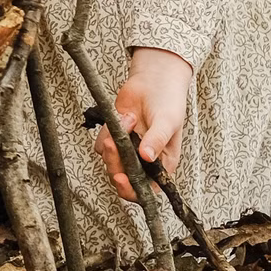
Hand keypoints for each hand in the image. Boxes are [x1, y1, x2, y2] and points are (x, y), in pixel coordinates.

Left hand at [97, 48, 191, 199]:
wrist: (154, 80)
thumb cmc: (168, 102)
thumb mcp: (168, 121)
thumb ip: (157, 139)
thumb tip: (147, 156)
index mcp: (161, 164)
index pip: (146, 189)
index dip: (132, 190)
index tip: (121, 178)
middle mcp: (144, 161)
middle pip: (123, 176)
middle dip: (115, 163)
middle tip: (115, 143)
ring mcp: (127, 149)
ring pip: (110, 160)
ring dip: (113, 142)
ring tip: (129, 118)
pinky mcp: (115, 136)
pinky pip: (102, 143)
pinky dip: (107, 130)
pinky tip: (123, 115)